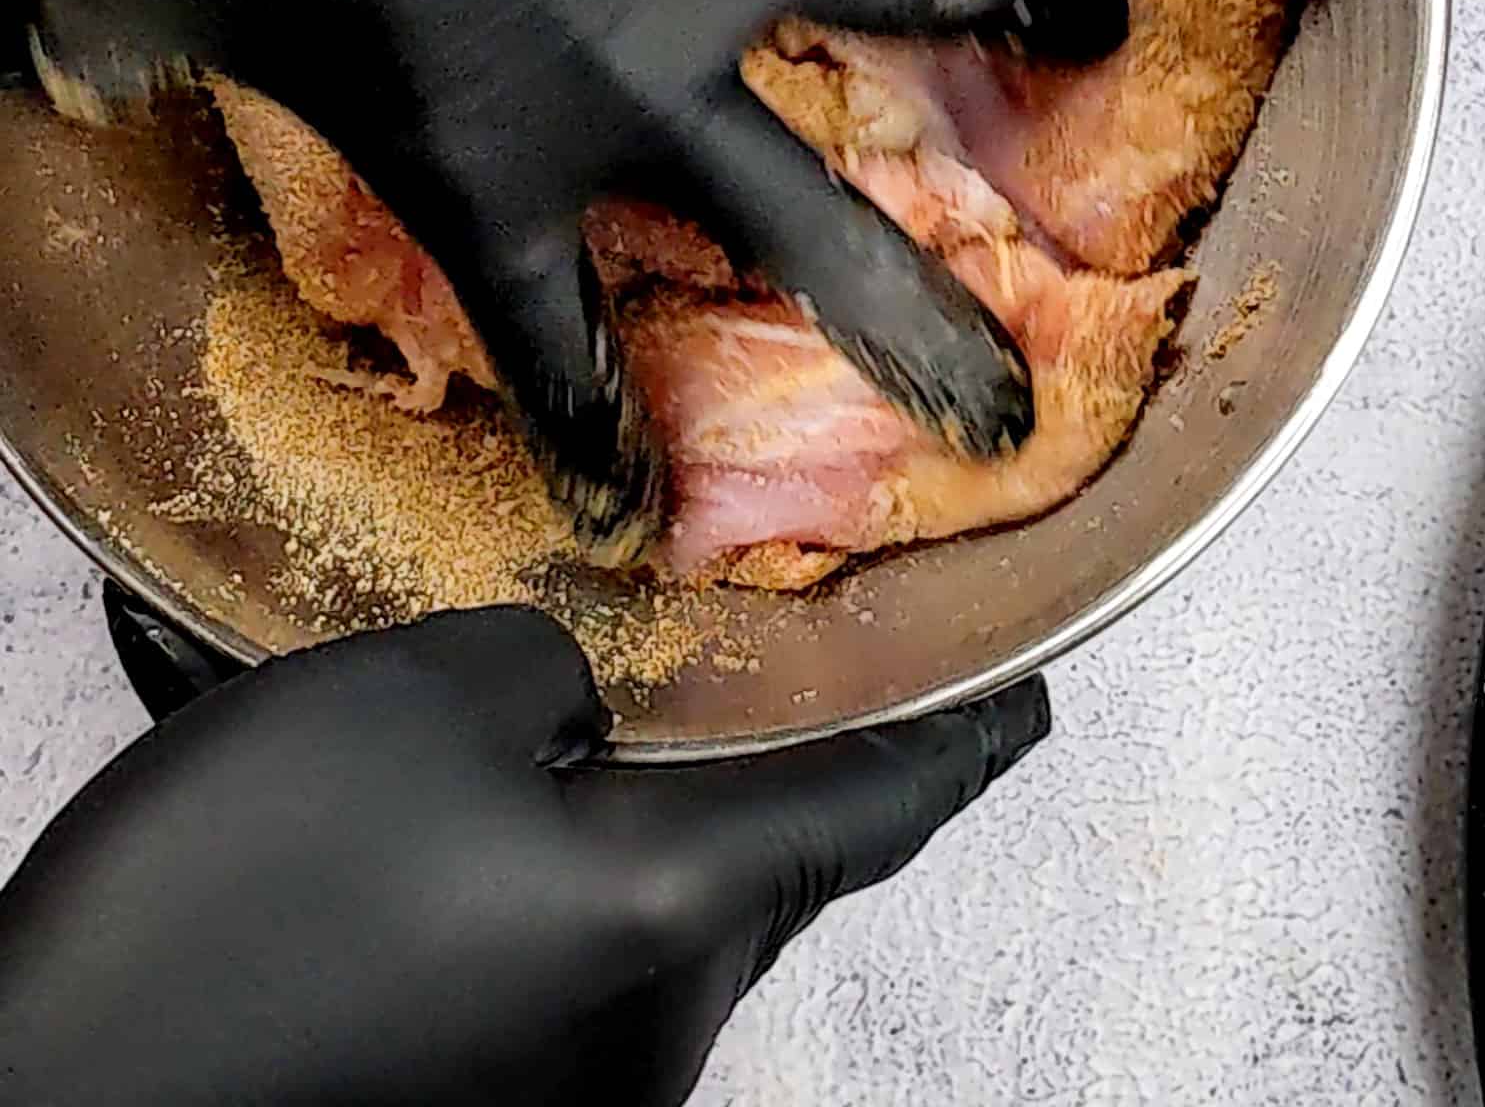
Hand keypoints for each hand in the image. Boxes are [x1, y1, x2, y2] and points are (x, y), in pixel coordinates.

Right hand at [0, 606, 1049, 1106]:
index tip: (1030, 678)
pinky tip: (450, 808)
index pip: (893, 795)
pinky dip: (537, 864)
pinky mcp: (497, 1097)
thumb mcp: (412, 709)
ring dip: (620, 800)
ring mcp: (583, 1081)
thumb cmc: (242, 921)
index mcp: (683, 909)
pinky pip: (565, 948)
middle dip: (761, 741)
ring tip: (560, 708)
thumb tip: (580, 707)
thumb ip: (548, 667)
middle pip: (773, 847)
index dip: (975, 721)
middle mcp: (665, 1019)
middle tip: (748, 636)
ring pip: (653, 897)